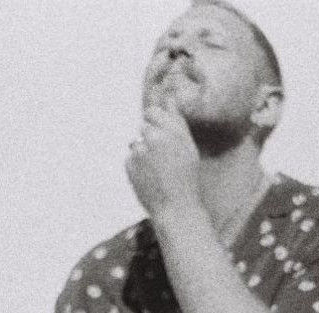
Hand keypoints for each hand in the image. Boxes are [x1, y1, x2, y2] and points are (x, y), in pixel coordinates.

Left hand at [125, 98, 200, 217]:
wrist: (176, 208)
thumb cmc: (186, 179)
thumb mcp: (189, 148)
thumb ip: (177, 122)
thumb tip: (168, 98)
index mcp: (171, 130)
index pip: (152, 112)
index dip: (156, 123)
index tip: (162, 137)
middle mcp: (154, 137)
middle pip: (143, 127)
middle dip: (150, 139)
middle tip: (161, 159)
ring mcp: (140, 151)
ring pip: (136, 144)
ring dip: (143, 154)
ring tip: (156, 171)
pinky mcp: (130, 164)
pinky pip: (130, 159)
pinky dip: (137, 167)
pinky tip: (149, 179)